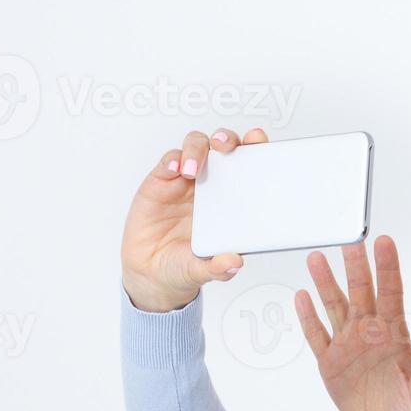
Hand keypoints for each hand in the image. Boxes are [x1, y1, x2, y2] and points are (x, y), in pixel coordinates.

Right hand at [120, 128, 265, 311]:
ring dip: (197, 149)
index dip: (256, 149)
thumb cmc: (185, 264)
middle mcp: (213, 184)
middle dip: (227, 138)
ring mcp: (187, 181)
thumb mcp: (204, 270)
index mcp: (233, 200)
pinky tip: (175, 169)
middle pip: (223, 147)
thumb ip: (218, 268)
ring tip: (192, 169)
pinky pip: (169, 161)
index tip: (260, 142)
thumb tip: (234, 262)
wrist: (151, 272)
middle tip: (225, 146)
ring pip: (196, 146)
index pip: (249, 166)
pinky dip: (173, 159)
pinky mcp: (161, 181)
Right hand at [293, 236, 410, 410]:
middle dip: (355, 266)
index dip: (388, 268)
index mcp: (396, 337)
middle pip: (361, 292)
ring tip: (317, 257)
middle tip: (349, 239)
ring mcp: (349, 345)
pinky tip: (301, 297)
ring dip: (326, 283)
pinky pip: (316, 336)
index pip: (392, 294)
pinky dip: (308, 318)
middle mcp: (370, 334)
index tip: (384, 242)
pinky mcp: (330, 363)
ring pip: (335, 306)